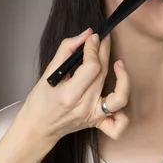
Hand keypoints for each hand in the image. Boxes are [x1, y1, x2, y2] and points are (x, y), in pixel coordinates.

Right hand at [14, 28, 129, 155]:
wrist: (38, 128)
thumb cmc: (39, 102)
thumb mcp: (47, 73)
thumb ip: (66, 50)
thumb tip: (86, 35)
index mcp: (69, 95)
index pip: (92, 67)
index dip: (94, 48)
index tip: (92, 37)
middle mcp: (84, 107)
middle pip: (103, 74)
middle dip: (104, 51)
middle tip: (101, 40)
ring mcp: (93, 117)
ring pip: (119, 97)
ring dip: (124, 78)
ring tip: (118, 64)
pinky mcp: (98, 122)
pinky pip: (119, 123)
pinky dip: (124, 113)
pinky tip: (118, 94)